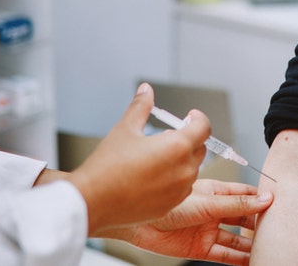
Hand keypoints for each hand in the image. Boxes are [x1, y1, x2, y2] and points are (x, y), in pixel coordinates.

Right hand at [67, 83, 210, 233]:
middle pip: (199, 149)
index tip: (190, 116)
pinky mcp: (170, 206)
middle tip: (168, 135)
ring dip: (181, 160)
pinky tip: (152, 176)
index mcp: (178, 147)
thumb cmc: (108, 166)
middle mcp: (184, 170)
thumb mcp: (125, 128)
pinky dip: (174, 179)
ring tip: (156, 156)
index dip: (198, 119)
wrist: (93, 201)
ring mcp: (179, 191)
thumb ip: (141, 106)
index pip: (204, 128)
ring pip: (191, 170)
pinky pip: (181, 189)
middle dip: (189, 139)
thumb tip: (146, 90)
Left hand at [100, 179, 272, 265]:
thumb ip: (236, 204)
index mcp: (214, 191)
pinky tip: (252, 261)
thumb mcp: (206, 201)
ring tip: (270, 248)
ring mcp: (207, 230)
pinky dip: (239, 260)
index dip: (262, 198)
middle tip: (279, 229)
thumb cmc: (164, 202)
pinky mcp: (200, 248)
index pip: (245, 194)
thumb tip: (264, 200)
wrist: (136, 221)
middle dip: (260, 223)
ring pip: (236, 238)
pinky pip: (225, 255)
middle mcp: (213, 211)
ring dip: (251, 244)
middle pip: (244, 217)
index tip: (280, 203)